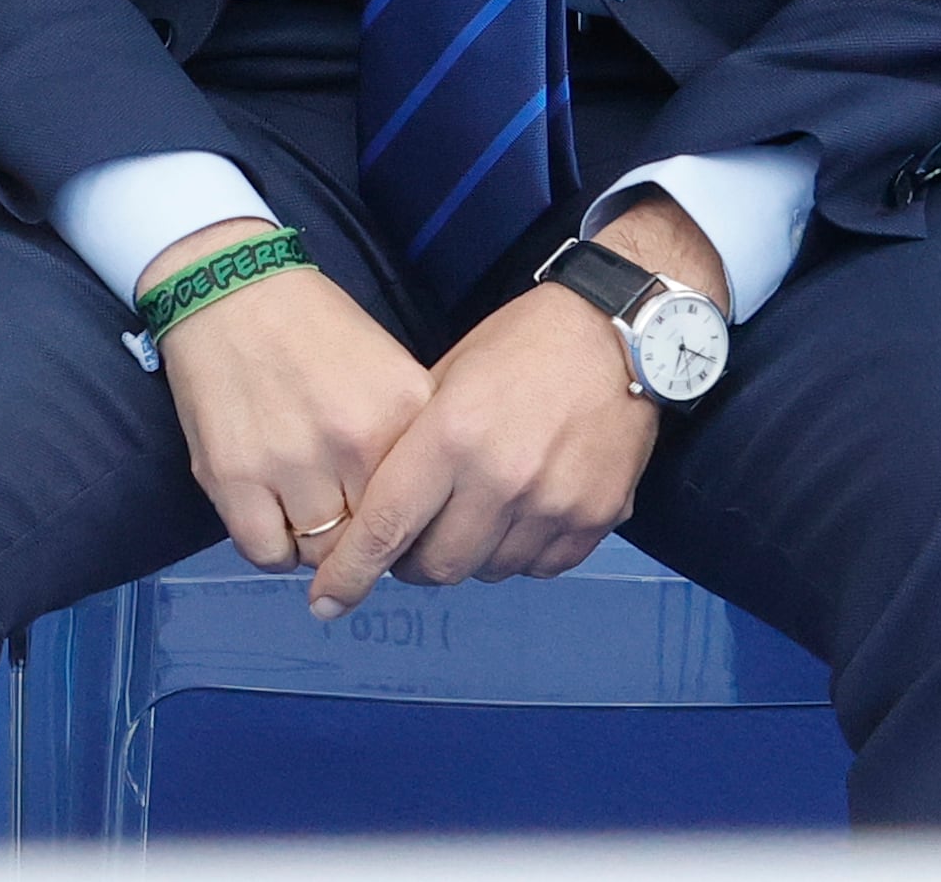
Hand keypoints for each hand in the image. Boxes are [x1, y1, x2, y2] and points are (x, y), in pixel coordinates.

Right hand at [145, 221, 433, 575]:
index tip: (391, 519)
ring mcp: (290, 460)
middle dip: (360, 533)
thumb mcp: (389, 370)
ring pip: (319, 554)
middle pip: (374, 540)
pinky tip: (268, 513)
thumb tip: (416, 519)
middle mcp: (353, 442)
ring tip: (300, 504)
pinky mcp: (232, 474)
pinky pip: (265, 553)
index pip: (424, 512)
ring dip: (312, 541)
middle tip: (339, 508)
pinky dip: (270, 546)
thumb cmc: (312, 329)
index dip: (407, 524)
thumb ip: (410, 440)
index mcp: (402, 413)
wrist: (228, 287)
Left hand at [313, 198, 716, 616]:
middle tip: (411, 540)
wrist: (617, 338)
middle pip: (438, 565)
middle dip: (412, 563)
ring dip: (468, 556)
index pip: (387, 527)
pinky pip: (541, 567)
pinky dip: (518, 554)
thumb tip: (379, 505)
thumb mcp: (445, 375)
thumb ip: (413, 442)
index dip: (350, 572)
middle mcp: (501, 480)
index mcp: (451, 437)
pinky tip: (517, 517)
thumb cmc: (519, 345)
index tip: (324, 603)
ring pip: (489, 571)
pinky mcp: (596, 520)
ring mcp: (554, 506)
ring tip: (471, 516)